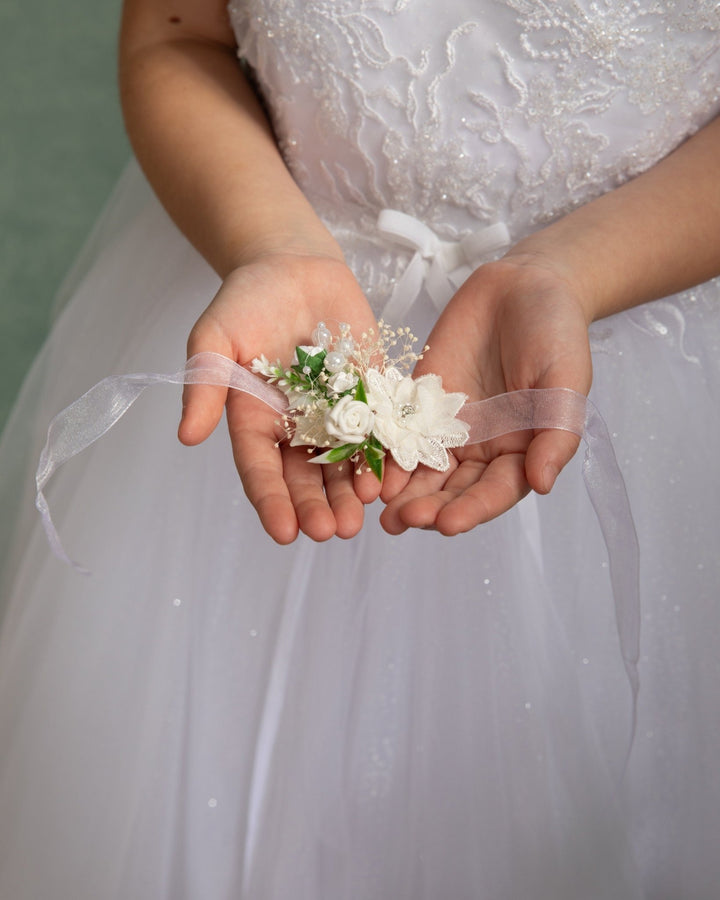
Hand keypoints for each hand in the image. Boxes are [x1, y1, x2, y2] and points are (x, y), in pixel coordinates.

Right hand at [179, 252, 379, 542]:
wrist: (293, 266)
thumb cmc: (246, 299)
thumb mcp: (215, 337)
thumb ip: (206, 384)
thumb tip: (187, 436)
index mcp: (254, 421)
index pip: (261, 470)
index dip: (272, 502)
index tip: (283, 532)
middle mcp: (295, 427)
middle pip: (305, 478)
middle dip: (317, 507)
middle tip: (332, 532)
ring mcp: (335, 414)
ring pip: (343, 464)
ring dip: (350, 493)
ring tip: (360, 519)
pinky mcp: (369, 395)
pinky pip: (378, 431)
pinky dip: (383, 456)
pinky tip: (389, 478)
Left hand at [380, 255, 592, 534]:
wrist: (521, 286)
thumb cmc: (555, 332)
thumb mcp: (566, 380)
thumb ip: (555, 432)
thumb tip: (541, 484)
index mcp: (521, 452)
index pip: (495, 492)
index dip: (472, 510)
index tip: (447, 524)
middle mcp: (481, 449)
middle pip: (453, 489)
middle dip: (429, 507)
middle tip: (403, 521)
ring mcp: (447, 428)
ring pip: (422, 470)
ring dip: (402, 492)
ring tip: (381, 512)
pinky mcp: (418, 403)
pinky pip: (398, 431)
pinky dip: (384, 451)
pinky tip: (367, 468)